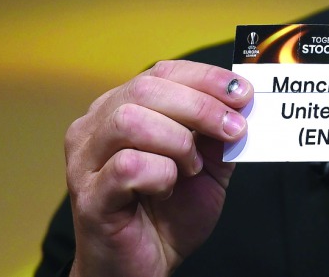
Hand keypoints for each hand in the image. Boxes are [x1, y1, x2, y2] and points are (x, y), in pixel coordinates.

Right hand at [64, 60, 253, 276]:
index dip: (206, 78)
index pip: (162, 71)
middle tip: (233, 129)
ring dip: (177, 141)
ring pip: (131, 120)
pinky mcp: (89, 195)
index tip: (242, 92)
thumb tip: (240, 100)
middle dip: (200, 105)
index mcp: (122, 107)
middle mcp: (96, 126)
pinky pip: (128, 166)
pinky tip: (167, 188)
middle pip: (146, 88)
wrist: (144, 268)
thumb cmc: (169, 214)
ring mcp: (86, 159)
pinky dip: (161, 174)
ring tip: (190, 167)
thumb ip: (218, 132)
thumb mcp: (206, 164)